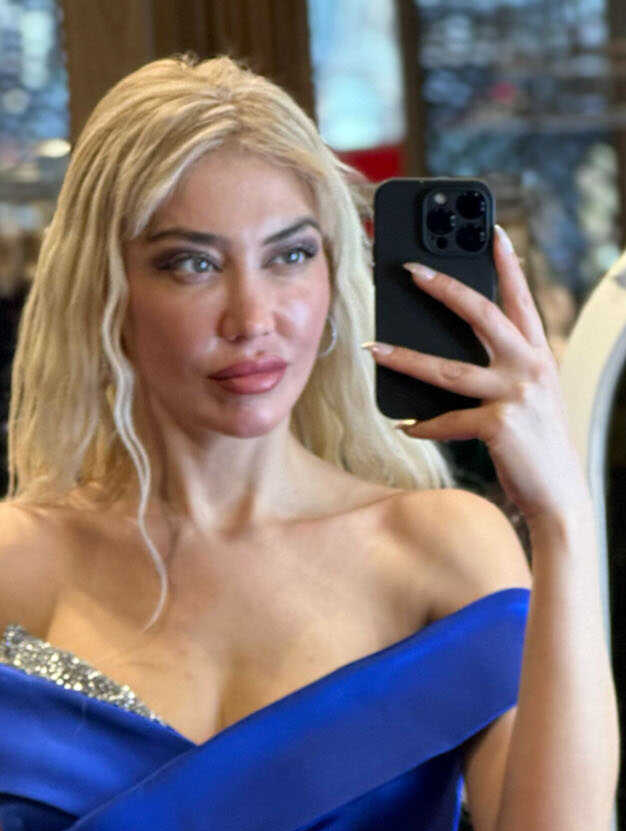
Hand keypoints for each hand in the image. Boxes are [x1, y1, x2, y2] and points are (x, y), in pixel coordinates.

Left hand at [365, 226, 590, 528]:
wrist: (560, 495)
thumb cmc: (538, 447)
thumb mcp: (531, 400)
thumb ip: (506, 372)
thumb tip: (457, 356)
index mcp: (538, 356)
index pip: (520, 300)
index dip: (507, 264)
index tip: (493, 231)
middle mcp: (530, 368)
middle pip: (481, 315)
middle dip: (444, 288)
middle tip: (411, 270)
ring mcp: (515, 396)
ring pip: (449, 369)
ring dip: (406, 358)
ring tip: (374, 349)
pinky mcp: (499, 427)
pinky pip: (448, 422)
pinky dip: (424, 426)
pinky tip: (405, 426)